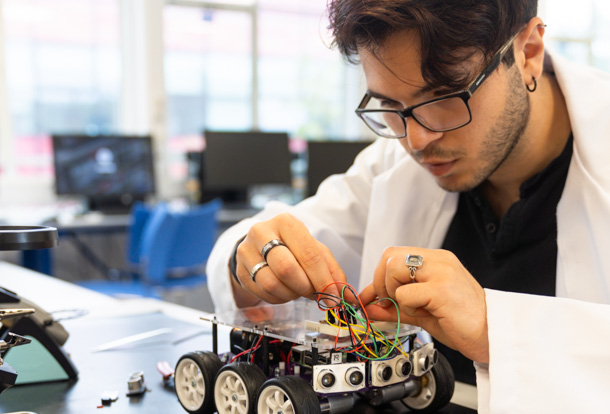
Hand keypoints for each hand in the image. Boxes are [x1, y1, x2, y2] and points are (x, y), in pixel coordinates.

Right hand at [231, 213, 347, 306]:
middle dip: (305, 287)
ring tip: (299, 290)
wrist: (260, 246)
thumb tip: (345, 295)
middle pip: (286, 268)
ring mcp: (247, 251)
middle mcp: (262, 232)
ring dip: (292, 294)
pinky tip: (285, 291)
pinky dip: (279, 298)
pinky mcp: (240, 270)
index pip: (308, 253)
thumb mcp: (314, 250)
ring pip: (272, 283)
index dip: (323, 279)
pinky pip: (263, 293)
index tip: (333, 297)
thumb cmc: (291, 247)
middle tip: (315, 294)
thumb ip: (331, 271)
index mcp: (286, 222)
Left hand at [359, 247, 488, 362]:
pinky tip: (428, 313)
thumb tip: (368, 306)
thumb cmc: (460, 322)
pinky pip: (405, 293)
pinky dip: (408, 307)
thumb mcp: (421, 310)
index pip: (393, 254)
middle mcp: (438, 260)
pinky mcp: (441, 289)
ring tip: (415, 307)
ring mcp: (440, 272)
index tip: (371, 297)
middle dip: (381, 283)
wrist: (492, 335)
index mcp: (435, 260)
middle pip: (389, 256)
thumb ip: (394, 305)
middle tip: (392, 303)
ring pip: (393, 269)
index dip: (377, 276)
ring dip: (394, 293)